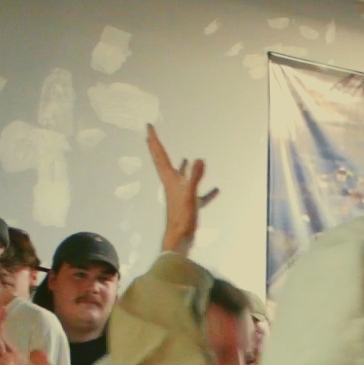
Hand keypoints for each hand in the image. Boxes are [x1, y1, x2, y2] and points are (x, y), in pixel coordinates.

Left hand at [147, 126, 219, 253]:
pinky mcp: (189, 204)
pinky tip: (215, 189)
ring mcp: (180, 194)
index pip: (159, 155)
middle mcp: (172, 183)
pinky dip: (206, 190)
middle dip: (158, 148)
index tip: (148, 126)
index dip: (154, 140)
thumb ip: (194, 176)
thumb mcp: (189, 194)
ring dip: (182, 167)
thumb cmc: (182, 216)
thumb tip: (198, 159)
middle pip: (163, 161)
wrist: (180, 238)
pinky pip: (198, 194)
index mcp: (169, 178)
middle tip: (152, 135)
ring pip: (180, 176)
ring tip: (186, 158)